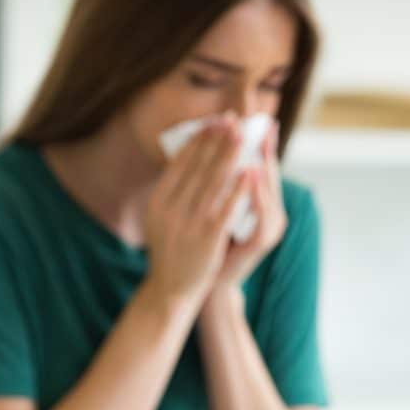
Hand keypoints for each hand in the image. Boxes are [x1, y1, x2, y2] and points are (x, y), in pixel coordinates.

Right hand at [143, 112, 251, 311]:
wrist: (171, 289)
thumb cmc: (170, 250)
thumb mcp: (160, 218)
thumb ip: (172, 192)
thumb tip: (186, 157)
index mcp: (158, 200)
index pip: (180, 162)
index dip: (199, 139)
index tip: (214, 122)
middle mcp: (171, 209)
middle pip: (199, 167)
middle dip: (218, 140)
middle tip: (233, 120)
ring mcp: (189, 223)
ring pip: (214, 181)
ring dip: (230, 154)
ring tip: (244, 135)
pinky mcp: (208, 238)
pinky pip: (227, 207)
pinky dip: (239, 187)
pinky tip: (251, 171)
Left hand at [210, 119, 286, 292]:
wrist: (208, 282)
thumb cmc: (209, 242)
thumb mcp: (214, 207)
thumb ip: (218, 183)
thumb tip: (210, 148)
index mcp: (260, 203)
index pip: (260, 165)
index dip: (257, 142)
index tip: (251, 118)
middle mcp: (271, 212)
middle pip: (269, 173)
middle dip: (263, 147)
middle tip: (259, 122)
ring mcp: (269, 226)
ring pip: (269, 190)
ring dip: (263, 164)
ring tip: (257, 140)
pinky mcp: (263, 240)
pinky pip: (262, 212)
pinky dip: (257, 192)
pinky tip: (250, 173)